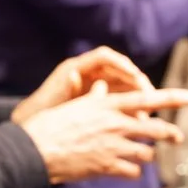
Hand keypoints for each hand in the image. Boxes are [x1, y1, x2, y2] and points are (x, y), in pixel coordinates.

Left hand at [10, 46, 154, 124]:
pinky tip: (141, 121)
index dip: (122, 64)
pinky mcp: (103, 102)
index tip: (136, 76)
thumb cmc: (42, 113)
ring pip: (125, 86)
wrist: (37, 130)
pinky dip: (132, 109)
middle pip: (120, 70)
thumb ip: (65, 88)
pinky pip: (123, 101)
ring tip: (148, 113)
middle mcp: (90, 74)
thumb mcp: (54, 101)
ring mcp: (98, 87)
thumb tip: (73, 74)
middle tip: (151, 97)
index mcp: (78, 68)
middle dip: (137, 82)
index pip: (105, 57)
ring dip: (138, 97)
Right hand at [21, 88, 187, 182]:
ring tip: (144, 155)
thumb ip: (95, 100)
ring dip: (148, 155)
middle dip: (171, 133)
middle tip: (178, 136)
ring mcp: (113, 147)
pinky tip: (129, 170)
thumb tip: (104, 90)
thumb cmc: (51, 126)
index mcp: (108, 107)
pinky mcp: (108, 168)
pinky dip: (134, 171)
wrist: (37, 151)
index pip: (147, 99)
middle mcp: (115, 125)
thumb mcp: (75, 106)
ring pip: (147, 153)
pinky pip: (134, 172)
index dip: (172, 98)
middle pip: (155, 129)